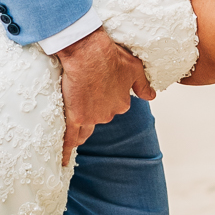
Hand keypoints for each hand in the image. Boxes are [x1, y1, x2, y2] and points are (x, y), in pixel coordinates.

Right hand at [56, 26, 154, 165]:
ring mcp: (91, 117)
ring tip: (75, 138)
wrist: (88, 52)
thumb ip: (143, 85)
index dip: (107, 98)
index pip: (115, 106)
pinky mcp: (75, 117)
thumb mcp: (135, 68)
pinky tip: (63, 162)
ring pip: (85, 130)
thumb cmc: (112, 55)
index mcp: (122, 103)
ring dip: (81, 133)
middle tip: (84, 98)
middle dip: (93, 111)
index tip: (99, 89)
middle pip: (99, 117)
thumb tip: (151, 96)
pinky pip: (69, 138)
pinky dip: (66, 151)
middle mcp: (108, 114)